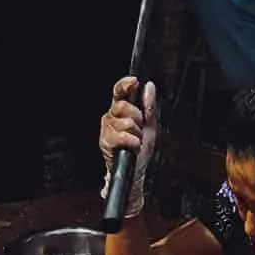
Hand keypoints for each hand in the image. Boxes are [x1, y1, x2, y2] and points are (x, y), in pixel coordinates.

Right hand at [100, 77, 158, 218]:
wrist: (135, 172)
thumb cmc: (140, 151)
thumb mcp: (149, 126)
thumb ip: (149, 107)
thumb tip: (149, 87)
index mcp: (121, 111)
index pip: (119, 92)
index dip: (125, 85)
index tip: (134, 82)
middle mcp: (111, 117)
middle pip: (123, 106)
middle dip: (137, 118)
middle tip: (139, 130)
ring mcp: (106, 130)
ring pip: (125, 122)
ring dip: (135, 133)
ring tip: (135, 142)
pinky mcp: (105, 143)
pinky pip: (122, 136)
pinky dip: (132, 142)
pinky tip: (133, 147)